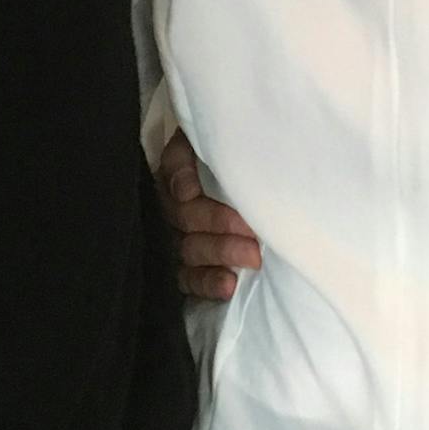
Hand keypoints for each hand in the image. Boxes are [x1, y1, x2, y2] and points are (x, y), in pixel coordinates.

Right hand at [157, 129, 260, 300]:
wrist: (256, 187)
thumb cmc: (239, 159)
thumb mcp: (220, 143)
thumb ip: (195, 155)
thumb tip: (184, 191)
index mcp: (177, 172)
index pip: (172, 175)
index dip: (182, 182)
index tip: (196, 193)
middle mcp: (171, 206)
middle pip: (185, 217)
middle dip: (218, 223)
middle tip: (253, 232)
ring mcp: (177, 239)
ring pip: (190, 249)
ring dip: (220, 253)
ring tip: (252, 258)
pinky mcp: (187, 268)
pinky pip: (189, 279)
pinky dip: (209, 283)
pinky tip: (229, 286)